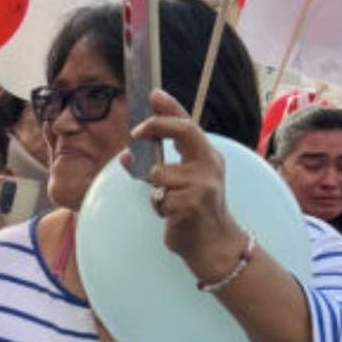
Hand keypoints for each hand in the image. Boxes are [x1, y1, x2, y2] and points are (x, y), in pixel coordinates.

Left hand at [128, 89, 248, 282]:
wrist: (215, 245)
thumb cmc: (197, 210)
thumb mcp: (185, 182)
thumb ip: (160, 164)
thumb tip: (126, 155)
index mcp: (209, 157)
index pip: (189, 124)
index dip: (171, 107)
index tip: (154, 95)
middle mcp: (210, 166)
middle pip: (182, 130)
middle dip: (156, 126)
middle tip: (135, 132)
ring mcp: (202, 185)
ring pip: (159, 173)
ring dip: (156, 189)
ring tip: (170, 202)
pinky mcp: (191, 205)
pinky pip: (158, 198)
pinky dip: (158, 207)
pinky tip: (174, 216)